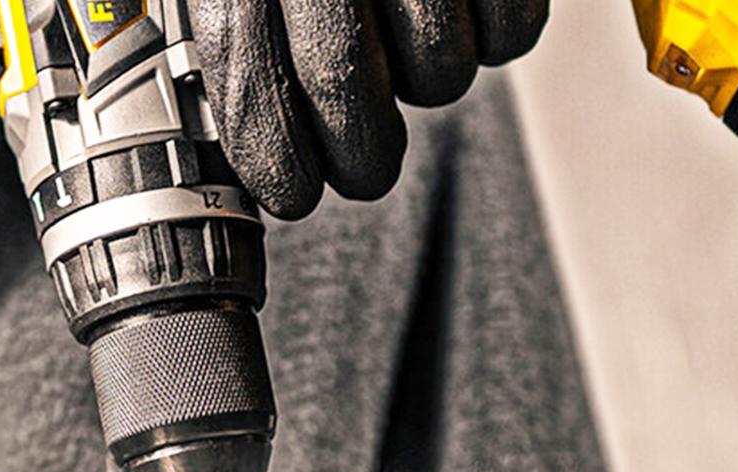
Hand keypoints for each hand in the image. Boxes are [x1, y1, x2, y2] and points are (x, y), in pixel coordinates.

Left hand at [189, 0, 548, 218]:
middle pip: (350, 100)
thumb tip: (240, 119)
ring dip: (430, 76)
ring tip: (413, 34)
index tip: (294, 187)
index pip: (254, 97)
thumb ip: (227, 19)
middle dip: (363, 153)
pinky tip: (466, 1)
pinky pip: (510, 29)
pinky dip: (497, 33)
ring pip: (437, 71)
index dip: (280, 165)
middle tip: (366, 158)